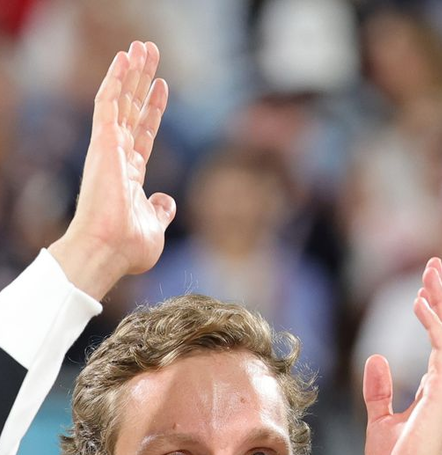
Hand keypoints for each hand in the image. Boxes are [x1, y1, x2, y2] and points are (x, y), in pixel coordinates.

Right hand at [49, 41, 174, 299]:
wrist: (110, 249)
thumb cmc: (129, 246)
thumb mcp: (155, 225)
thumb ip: (160, 210)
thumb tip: (167, 201)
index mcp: (130, 173)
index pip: (144, 131)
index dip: (153, 108)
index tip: (163, 86)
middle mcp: (118, 155)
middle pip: (132, 108)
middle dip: (141, 80)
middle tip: (150, 52)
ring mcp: (109, 147)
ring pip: (121, 99)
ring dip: (132, 71)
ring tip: (142, 46)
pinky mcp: (103, 143)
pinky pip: (108, 102)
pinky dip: (116, 79)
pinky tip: (124, 58)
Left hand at [362, 258, 441, 454]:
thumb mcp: (381, 420)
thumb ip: (379, 390)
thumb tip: (376, 358)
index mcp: (437, 393)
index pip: (441, 343)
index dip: (435, 312)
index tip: (424, 286)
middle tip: (434, 265)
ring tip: (430, 275)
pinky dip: (434, 325)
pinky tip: (421, 303)